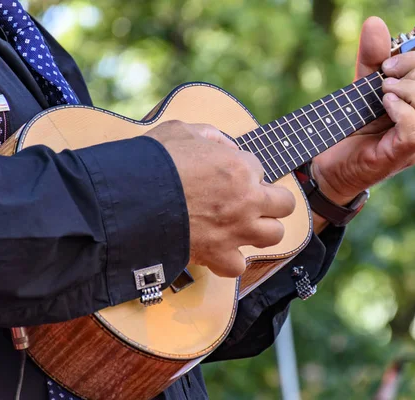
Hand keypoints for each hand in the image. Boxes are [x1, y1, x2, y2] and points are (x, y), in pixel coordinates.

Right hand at [146, 121, 295, 277]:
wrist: (129, 201)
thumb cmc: (153, 162)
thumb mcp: (181, 131)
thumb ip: (209, 135)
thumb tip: (223, 144)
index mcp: (240, 167)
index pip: (259, 167)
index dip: (245, 169)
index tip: (230, 173)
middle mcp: (246, 201)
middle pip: (285, 204)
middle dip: (273, 199)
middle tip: (254, 199)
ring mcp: (235, 230)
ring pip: (274, 235)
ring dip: (263, 230)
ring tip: (246, 225)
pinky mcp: (217, 254)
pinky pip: (238, 266)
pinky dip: (232, 260)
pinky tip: (223, 250)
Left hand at [312, 17, 414, 208]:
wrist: (332, 162)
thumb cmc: (355, 127)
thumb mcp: (365, 86)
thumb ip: (373, 58)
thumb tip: (376, 24)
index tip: (387, 65)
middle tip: (385, 78)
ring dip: (412, 92)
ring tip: (385, 92)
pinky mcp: (401, 155)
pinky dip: (402, 111)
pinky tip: (384, 104)